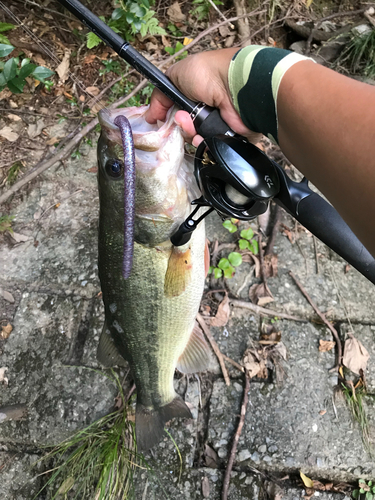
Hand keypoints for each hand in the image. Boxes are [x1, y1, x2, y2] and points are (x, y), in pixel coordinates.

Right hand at [144, 49, 260, 145]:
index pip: (175, 113)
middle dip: (179, 126)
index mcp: (193, 95)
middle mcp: (204, 109)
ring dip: (189, 135)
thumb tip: (150, 116)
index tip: (160, 121)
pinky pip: (209, 148)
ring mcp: (216, 124)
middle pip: (183, 129)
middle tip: (182, 119)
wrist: (236, 85)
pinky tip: (202, 138)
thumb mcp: (175, 76)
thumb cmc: (208, 73)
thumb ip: (160, 96)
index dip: (167, 119)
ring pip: (194, 140)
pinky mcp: (227, 137)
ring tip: (194, 127)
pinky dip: (203, 144)